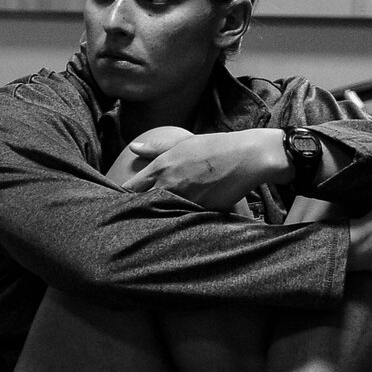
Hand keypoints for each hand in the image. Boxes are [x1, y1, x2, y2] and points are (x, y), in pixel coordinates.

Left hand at [119, 128, 288, 212]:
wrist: (247, 157)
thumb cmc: (214, 147)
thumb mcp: (182, 144)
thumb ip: (155, 149)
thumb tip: (133, 148)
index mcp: (161, 167)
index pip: (130, 188)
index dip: (124, 196)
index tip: (124, 201)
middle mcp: (168, 185)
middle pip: (140, 206)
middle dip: (136, 211)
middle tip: (134, 217)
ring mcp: (183, 199)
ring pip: (160, 216)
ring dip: (156, 219)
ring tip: (153, 223)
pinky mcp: (199, 211)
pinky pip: (182, 221)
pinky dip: (177, 223)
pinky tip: (175, 228)